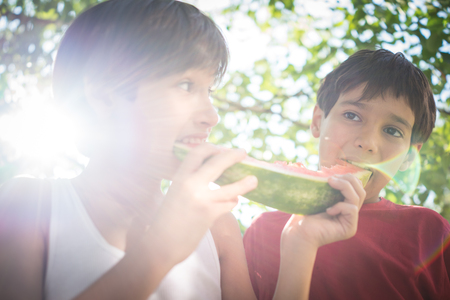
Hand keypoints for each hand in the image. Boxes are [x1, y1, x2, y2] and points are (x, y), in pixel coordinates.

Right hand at [147, 144, 257, 263]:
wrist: (161, 244)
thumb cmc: (167, 219)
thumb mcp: (174, 193)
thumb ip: (190, 182)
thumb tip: (214, 171)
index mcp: (179, 177)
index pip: (197, 153)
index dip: (211, 147)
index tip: (221, 148)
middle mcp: (191, 185)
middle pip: (218, 162)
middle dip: (233, 155)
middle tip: (243, 152)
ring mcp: (202, 200)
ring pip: (231, 188)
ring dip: (245, 183)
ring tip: (254, 179)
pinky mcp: (210, 215)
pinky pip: (229, 204)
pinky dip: (233, 202)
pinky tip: (233, 201)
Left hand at [281, 173, 365, 250]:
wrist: (298, 232)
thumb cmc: (304, 214)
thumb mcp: (318, 196)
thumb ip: (329, 187)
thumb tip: (333, 173)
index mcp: (345, 205)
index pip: (357, 188)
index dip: (349, 179)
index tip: (332, 176)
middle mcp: (350, 214)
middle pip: (361, 191)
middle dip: (348, 180)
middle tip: (331, 178)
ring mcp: (351, 222)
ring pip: (358, 198)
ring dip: (344, 187)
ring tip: (330, 183)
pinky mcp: (349, 229)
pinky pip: (352, 209)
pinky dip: (340, 206)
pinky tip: (327, 209)